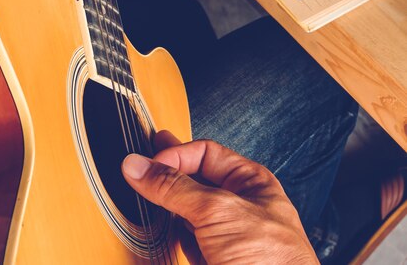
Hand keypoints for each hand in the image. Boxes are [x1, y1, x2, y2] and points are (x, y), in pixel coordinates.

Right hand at [121, 131, 317, 264]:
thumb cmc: (271, 260)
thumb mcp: (217, 211)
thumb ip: (174, 186)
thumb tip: (139, 167)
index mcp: (249, 182)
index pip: (204, 153)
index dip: (175, 154)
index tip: (147, 166)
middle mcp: (237, 204)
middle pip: (191, 179)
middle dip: (165, 177)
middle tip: (136, 171)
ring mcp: (223, 233)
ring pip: (184, 209)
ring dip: (163, 205)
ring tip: (140, 195)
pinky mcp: (210, 257)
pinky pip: (182, 238)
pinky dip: (168, 233)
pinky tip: (157, 228)